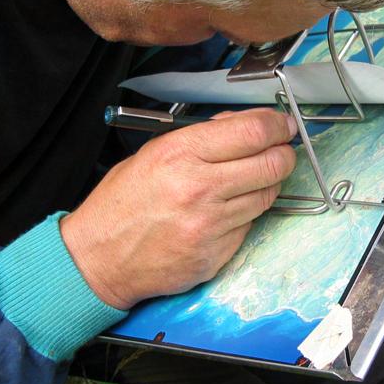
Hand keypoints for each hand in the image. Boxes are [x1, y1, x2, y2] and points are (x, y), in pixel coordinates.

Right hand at [61, 108, 296, 308]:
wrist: (100, 258)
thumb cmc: (124, 202)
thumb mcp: (155, 151)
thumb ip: (203, 137)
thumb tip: (246, 125)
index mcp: (181, 153)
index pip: (252, 132)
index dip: (276, 125)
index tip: (282, 125)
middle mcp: (199, 187)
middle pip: (271, 163)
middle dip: (284, 153)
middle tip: (282, 149)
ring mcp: (210, 224)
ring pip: (268, 195)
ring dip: (268, 183)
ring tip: (253, 177)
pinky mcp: (217, 254)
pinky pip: (250, 225)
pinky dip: (247, 213)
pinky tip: (229, 208)